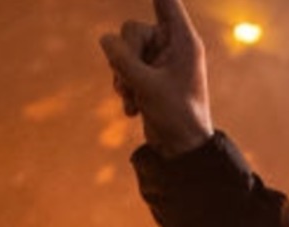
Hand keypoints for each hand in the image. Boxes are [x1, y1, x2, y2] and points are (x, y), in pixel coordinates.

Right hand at [99, 0, 213, 156]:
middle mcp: (173, 46)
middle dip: (124, 57)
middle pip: (132, 29)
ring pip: (123, 49)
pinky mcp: (149, 76)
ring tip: (133, 100)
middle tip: (131, 84)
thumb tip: (104, 38)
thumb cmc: (175, 118)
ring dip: (122, 76)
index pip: (166, 2)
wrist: (181, 150)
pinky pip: (123, 66)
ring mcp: (160, 61)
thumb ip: (122, 59)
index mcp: (184, 42)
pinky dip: (124, 87)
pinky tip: (133, 109)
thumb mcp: (145, 86)